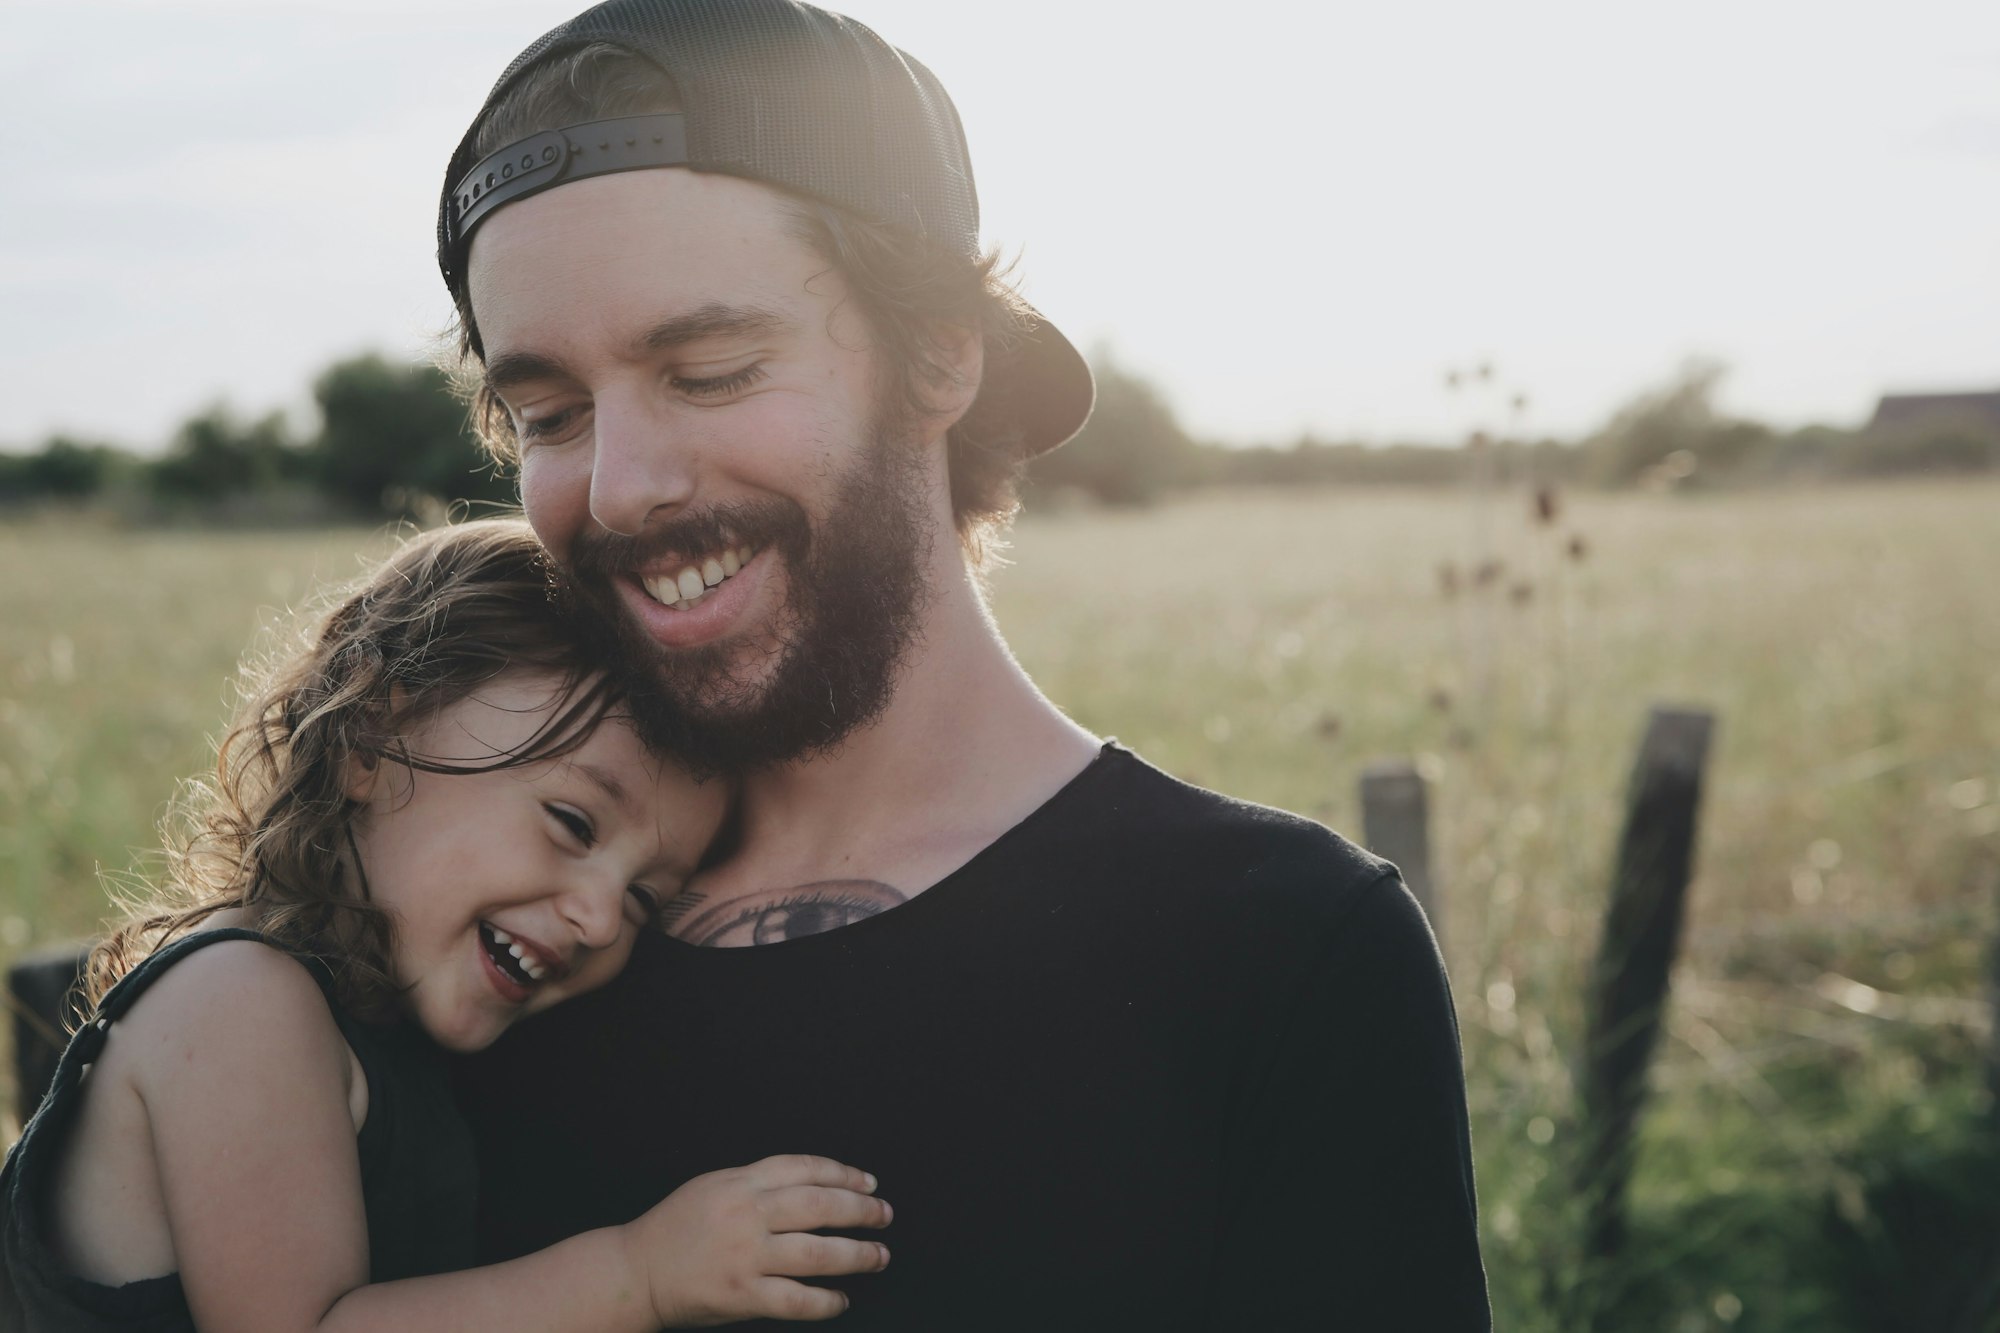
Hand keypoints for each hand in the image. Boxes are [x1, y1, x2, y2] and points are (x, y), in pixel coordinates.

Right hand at [620, 1154, 891, 1325]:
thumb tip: (812, 1183)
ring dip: (857, 1255)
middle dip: (861, 1210)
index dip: (844, 1174)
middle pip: (821, 1205)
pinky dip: (826, 1301)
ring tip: (878, 1256)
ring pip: (817, 1252)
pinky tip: (841, 1299)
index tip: (868, 1183)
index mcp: (741, 1182)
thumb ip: (757, 1182)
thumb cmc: (674, 1229)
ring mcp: (745, 1255)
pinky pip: (796, 1299)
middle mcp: (747, 1213)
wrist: (635, 1272)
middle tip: (884, 1216)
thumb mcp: (713, 1186)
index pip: (806, 1169)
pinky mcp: (741, 1294)